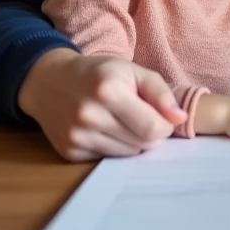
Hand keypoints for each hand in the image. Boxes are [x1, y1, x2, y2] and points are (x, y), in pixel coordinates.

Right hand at [18, 48, 186, 161]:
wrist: (49, 81)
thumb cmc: (98, 73)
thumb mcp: (132, 71)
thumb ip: (161, 92)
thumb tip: (180, 118)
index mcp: (109, 91)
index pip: (153, 127)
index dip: (164, 125)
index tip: (162, 117)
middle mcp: (89, 116)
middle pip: (142, 143)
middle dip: (151, 134)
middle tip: (143, 118)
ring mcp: (77, 137)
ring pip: (127, 154)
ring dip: (133, 142)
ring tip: (123, 122)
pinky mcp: (69, 152)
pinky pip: (107, 158)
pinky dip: (114, 147)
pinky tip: (104, 129)